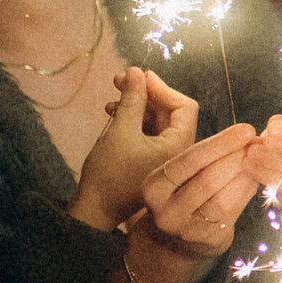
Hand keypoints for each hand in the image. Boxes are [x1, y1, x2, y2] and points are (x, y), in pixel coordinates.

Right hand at [72, 68, 198, 230]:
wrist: (96, 210)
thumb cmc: (109, 174)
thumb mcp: (120, 130)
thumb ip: (132, 99)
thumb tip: (137, 71)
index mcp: (180, 146)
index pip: (185, 106)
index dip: (162, 87)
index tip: (138, 76)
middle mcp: (178, 151)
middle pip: (171, 111)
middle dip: (146, 92)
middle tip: (120, 79)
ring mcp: (165, 157)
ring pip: (157, 120)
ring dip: (137, 104)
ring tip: (112, 95)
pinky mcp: (151, 160)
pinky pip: (149, 132)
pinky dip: (133, 119)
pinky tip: (112, 112)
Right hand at [137, 120, 259, 259]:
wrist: (172, 240)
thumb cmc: (180, 194)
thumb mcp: (178, 174)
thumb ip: (203, 156)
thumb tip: (245, 136)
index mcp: (154, 186)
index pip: (190, 159)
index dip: (222, 143)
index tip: (246, 130)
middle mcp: (167, 210)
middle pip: (209, 178)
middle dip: (238, 158)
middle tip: (259, 143)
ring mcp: (188, 229)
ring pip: (224, 197)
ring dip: (246, 174)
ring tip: (260, 159)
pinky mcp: (209, 240)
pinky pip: (234, 211)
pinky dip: (247, 191)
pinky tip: (256, 178)